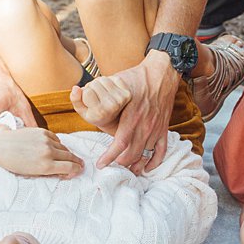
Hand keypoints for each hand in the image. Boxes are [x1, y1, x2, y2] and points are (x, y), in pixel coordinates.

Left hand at [0, 126, 83, 177]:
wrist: (1, 146)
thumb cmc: (15, 163)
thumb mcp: (33, 173)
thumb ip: (51, 172)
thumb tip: (68, 171)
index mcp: (46, 166)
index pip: (71, 168)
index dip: (76, 170)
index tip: (78, 170)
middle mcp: (48, 152)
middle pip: (70, 157)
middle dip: (76, 162)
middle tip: (79, 164)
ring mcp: (45, 140)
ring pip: (64, 148)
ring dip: (66, 153)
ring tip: (66, 157)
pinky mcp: (42, 131)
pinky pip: (56, 139)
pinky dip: (56, 144)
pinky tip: (52, 148)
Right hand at [69, 73, 133, 130]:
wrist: (114, 119)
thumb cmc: (95, 114)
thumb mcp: (82, 111)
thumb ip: (75, 100)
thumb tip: (76, 88)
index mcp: (99, 112)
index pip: (86, 91)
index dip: (84, 94)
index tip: (88, 102)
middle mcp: (112, 106)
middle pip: (94, 84)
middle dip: (91, 88)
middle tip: (95, 97)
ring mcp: (121, 99)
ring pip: (103, 79)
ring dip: (99, 84)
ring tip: (101, 93)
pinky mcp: (127, 93)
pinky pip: (113, 78)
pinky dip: (109, 82)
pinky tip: (109, 91)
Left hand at [94, 54, 179, 173]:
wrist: (161, 73)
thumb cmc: (136, 77)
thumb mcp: (116, 83)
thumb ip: (101, 94)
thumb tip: (80, 93)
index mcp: (132, 116)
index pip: (120, 143)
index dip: (110, 156)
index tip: (101, 164)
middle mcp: (145, 125)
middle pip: (133, 153)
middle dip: (121, 163)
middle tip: (111, 166)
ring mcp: (156, 128)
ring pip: (146, 154)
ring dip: (136, 165)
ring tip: (127, 170)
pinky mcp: (164, 128)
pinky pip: (161, 150)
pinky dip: (154, 161)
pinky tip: (147, 167)